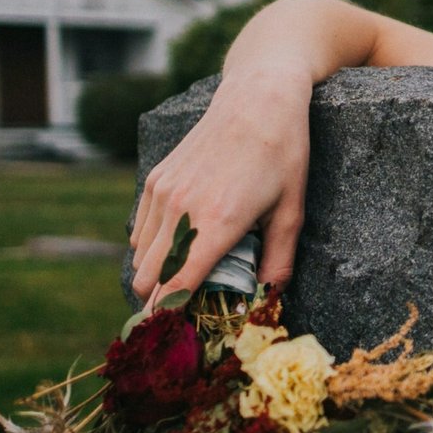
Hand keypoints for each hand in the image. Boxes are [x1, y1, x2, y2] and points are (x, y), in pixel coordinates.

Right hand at [128, 68, 311, 302]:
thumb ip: (279, 260)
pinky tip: (180, 248)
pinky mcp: (155, 179)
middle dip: (162, 302)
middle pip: (149, 279)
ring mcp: (163, 192)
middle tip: (188, 312)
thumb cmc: (283, 154)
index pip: (177, 287)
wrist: (257, 98)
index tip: (178, 334)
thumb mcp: (292, 210)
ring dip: (157, 275)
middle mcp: (181, 210)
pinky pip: (141, 230)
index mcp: (217, 223)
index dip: (172, 317)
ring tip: (187, 282)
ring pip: (141, 257)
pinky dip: (152, 247)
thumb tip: (269, 297)